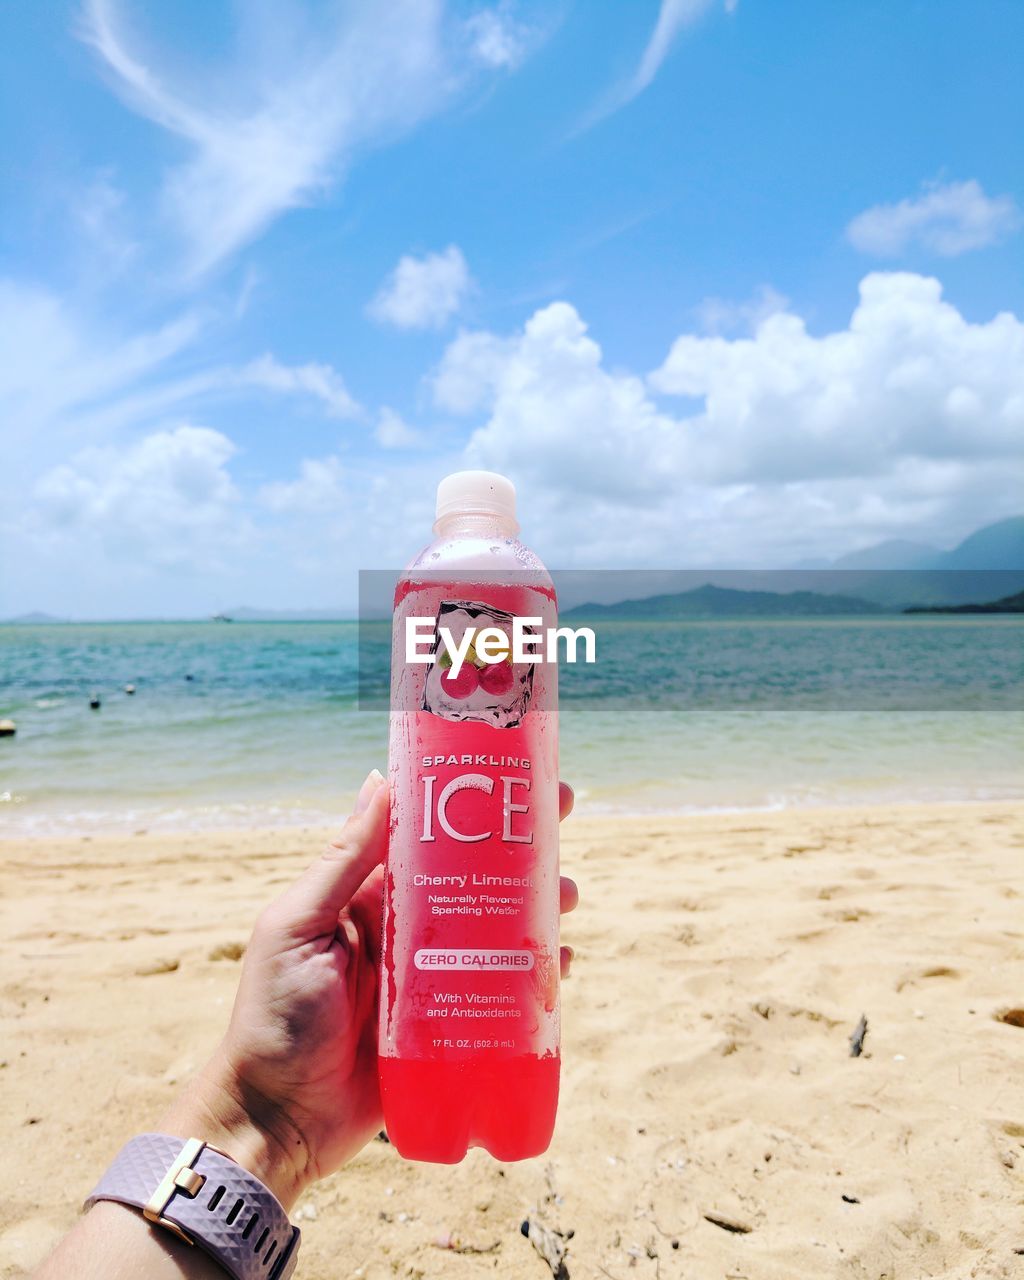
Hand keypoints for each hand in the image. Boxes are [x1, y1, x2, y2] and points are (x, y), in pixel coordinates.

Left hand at [162, 771, 577, 1210]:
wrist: (278, 1122)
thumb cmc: (273, 1018)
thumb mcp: (299, 928)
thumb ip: (341, 862)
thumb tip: (378, 778)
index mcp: (368, 896)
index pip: (428, 835)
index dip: (470, 803)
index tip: (513, 775)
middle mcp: (407, 928)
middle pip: (474, 875)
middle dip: (520, 844)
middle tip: (563, 814)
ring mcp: (433, 976)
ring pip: (498, 927)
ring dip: (538, 903)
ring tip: (567, 894)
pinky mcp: (452, 1025)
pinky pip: (503, 989)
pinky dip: (536, 973)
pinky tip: (561, 961)